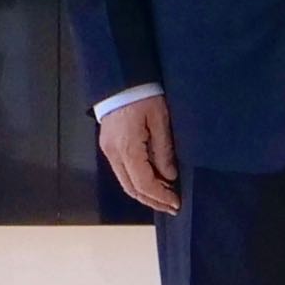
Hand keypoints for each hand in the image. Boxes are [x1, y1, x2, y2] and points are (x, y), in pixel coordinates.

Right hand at [95, 91, 183, 216]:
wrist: (119, 77)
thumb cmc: (143, 94)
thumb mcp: (160, 119)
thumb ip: (164, 150)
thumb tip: (169, 175)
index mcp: (127, 148)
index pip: (143, 183)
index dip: (160, 197)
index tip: (176, 203)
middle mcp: (113, 154)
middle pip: (132, 189)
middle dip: (153, 201)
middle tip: (172, 207)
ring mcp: (108, 150)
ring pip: (125, 182)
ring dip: (145, 193)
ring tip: (164, 197)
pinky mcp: (108, 145)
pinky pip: (122, 172)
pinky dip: (137, 181)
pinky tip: (152, 181)